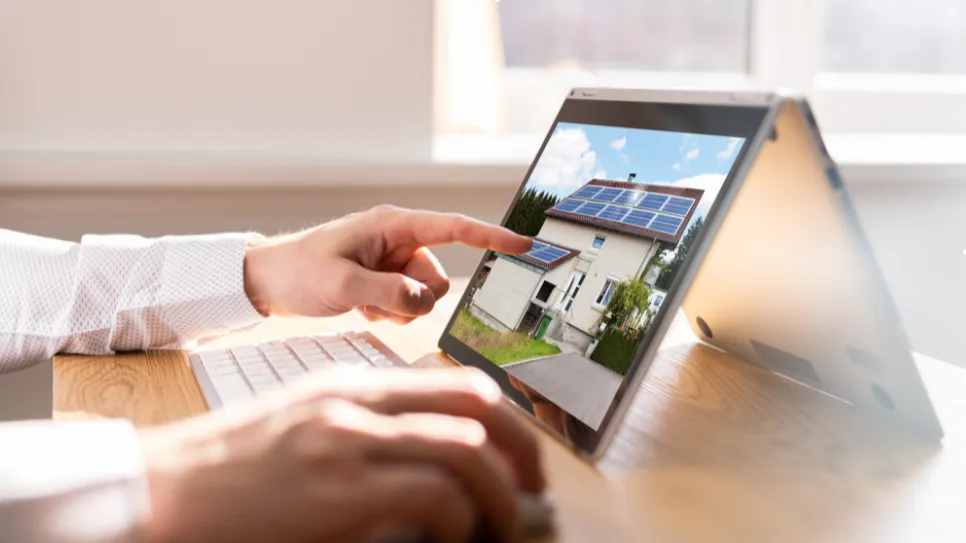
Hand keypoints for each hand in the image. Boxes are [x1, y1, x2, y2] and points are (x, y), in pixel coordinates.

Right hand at [139, 367, 545, 542]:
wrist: (163, 488)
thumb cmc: (231, 466)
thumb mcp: (306, 424)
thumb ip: (367, 427)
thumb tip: (433, 458)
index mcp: (353, 386)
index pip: (458, 384)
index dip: (506, 423)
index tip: (521, 460)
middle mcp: (358, 404)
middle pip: (477, 407)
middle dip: (522, 451)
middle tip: (533, 492)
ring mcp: (348, 443)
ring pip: (466, 450)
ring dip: (501, 496)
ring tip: (503, 528)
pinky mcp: (338, 491)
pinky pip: (434, 494)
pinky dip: (460, 520)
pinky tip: (454, 538)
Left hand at [243, 205, 531, 323]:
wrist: (266, 282)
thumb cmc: (298, 271)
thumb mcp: (343, 284)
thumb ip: (390, 293)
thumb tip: (424, 301)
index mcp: (393, 226)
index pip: (454, 228)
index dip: (491, 236)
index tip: (524, 244)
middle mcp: (398, 241)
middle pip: (438, 278)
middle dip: (414, 298)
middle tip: (376, 301)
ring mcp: (392, 262)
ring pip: (424, 297)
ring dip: (398, 309)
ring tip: (362, 303)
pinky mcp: (384, 281)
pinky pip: (407, 305)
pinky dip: (387, 313)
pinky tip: (359, 307)